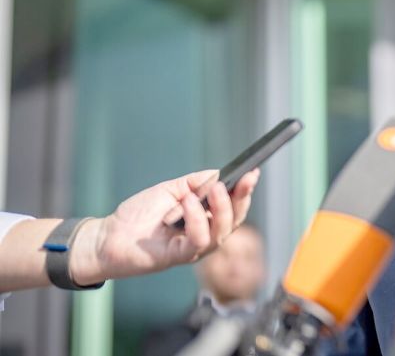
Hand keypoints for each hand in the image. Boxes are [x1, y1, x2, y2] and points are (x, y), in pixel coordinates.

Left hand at [69, 169, 259, 284]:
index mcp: (205, 218)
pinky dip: (196, 219)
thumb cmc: (138, 215)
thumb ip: (194, 183)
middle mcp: (205, 234)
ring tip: (213, 188)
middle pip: (235, 219)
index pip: (233, 206)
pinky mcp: (180, 256)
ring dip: (221, 208)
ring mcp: (194, 248)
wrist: (109, 236)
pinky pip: (198, 240)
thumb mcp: (171, 190)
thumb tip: (218, 174)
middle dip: (242, 198)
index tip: (252, 173)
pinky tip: (186, 203)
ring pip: (222, 231)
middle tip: (243, 179)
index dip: (245, 191)